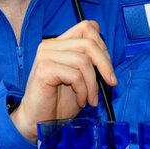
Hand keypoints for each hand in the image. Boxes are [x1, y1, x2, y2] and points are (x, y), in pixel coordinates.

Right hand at [9, 20, 117, 141]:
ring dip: (93, 84)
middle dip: (105, 64)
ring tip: (90, 98)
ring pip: (83, 61)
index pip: (87, 27)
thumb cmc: (59, 101)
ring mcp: (45, 55)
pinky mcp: (44, 69)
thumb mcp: (80, 78)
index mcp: (59, 43)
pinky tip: (80, 101)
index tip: (108, 68)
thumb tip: (108, 58)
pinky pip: (75, 75)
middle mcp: (50, 45)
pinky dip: (83, 90)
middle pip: (88, 42)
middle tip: (111, 83)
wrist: (39, 121)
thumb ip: (90, 62)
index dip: (102, 46)